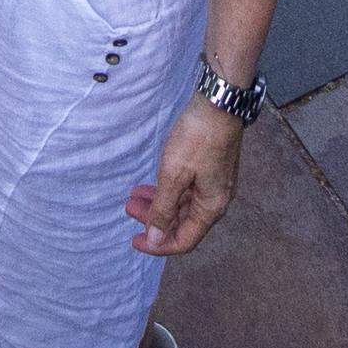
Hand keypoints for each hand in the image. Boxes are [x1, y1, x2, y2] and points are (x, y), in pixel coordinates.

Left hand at [126, 99, 243, 257]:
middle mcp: (215, 201)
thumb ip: (163, 209)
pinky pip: (187, 190)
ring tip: (134, 195)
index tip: (134, 240)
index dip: (157, 245)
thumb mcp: (174, 175)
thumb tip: (155, 239)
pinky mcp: (210, 169)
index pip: (183, 241)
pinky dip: (168, 191)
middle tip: (128, 208)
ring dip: (158, 204)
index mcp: (210, 208)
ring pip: (183, 205)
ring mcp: (214, 184)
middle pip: (182, 223)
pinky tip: (152, 184)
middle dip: (153, 220)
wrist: (219, 103)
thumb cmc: (197, 138)